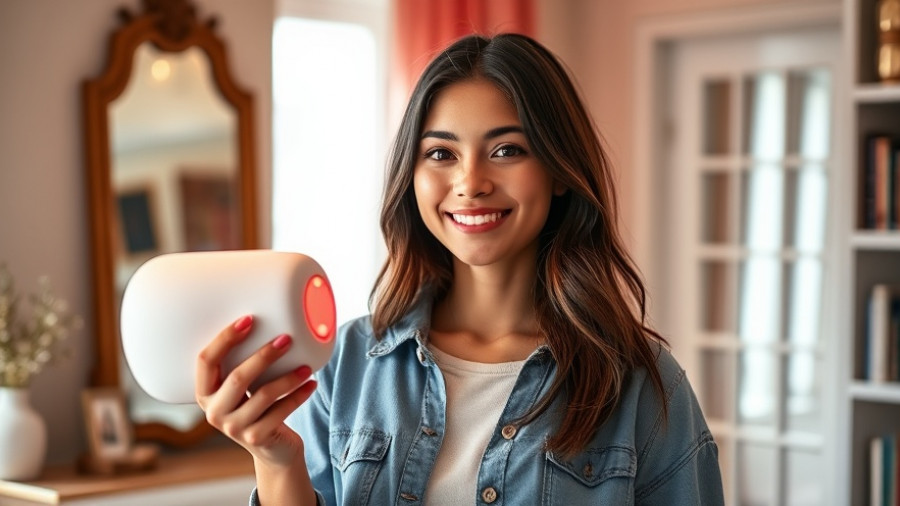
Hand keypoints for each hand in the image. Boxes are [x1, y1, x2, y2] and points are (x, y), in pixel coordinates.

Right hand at [195, 315, 317, 467]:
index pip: (206, 361)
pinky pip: (281, 411)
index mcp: (205, 393)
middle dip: (264, 355)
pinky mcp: (256, 438)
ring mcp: (234, 428)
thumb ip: (245, 366)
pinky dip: (299, 396)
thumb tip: (272, 325)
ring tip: (307, 367)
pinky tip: (312, 384)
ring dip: (289, 377)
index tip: (248, 320)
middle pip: (237, 377)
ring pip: (264, 394)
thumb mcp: (244, 390)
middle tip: (286, 339)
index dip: (225, 338)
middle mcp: (214, 412)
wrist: (272, 450)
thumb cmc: (258, 408)